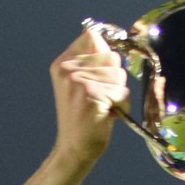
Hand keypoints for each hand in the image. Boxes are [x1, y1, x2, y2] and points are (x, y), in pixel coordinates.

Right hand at [50, 29, 128, 164]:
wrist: (74, 148)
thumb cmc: (82, 117)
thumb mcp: (78, 83)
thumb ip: (90, 61)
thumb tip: (104, 36)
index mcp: (62, 63)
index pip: (92, 36)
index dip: (105, 52)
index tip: (103, 72)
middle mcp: (67, 69)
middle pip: (111, 56)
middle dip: (114, 77)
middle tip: (101, 96)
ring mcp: (78, 82)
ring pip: (119, 74)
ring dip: (118, 92)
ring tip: (103, 106)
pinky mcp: (91, 95)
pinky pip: (121, 92)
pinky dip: (120, 106)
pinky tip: (106, 115)